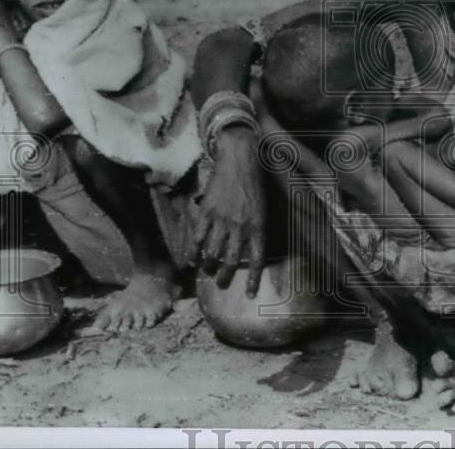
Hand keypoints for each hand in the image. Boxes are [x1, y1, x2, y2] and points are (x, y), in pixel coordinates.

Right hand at [188, 127, 265, 293]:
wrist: (240, 160)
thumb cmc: (254, 183)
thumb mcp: (263, 208)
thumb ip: (257, 228)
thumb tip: (250, 249)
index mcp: (258, 226)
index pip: (258, 260)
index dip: (253, 280)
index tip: (249, 295)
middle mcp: (241, 227)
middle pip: (232, 261)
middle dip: (225, 277)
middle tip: (221, 284)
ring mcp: (223, 220)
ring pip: (213, 253)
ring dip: (208, 266)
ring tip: (207, 271)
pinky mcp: (207, 212)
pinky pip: (198, 238)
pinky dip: (193, 252)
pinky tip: (190, 260)